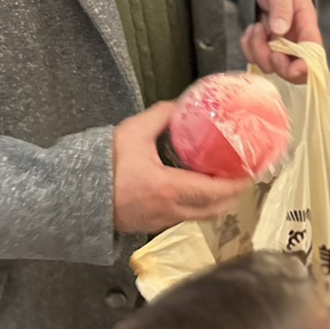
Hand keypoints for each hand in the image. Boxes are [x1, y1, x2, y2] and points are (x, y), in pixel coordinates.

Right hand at [112, 100, 254, 232]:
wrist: (76, 197)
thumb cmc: (104, 166)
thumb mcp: (133, 132)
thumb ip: (160, 116)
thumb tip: (181, 105)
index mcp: (167, 188)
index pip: (214, 191)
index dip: (238, 183)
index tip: (253, 171)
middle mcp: (170, 209)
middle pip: (216, 209)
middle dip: (236, 193)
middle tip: (247, 174)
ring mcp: (163, 220)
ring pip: (204, 216)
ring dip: (221, 201)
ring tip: (230, 180)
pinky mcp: (155, 223)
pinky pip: (190, 216)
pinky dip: (204, 205)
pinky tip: (204, 188)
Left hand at [240, 0, 320, 84]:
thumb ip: (282, 8)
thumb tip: (280, 30)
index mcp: (308, 29)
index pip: (314, 57)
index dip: (303, 69)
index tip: (283, 62)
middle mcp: (297, 44)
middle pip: (293, 72)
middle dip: (275, 63)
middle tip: (266, 40)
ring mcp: (281, 50)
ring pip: (270, 67)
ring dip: (257, 48)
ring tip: (257, 26)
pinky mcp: (266, 50)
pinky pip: (254, 59)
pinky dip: (248, 46)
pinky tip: (252, 29)